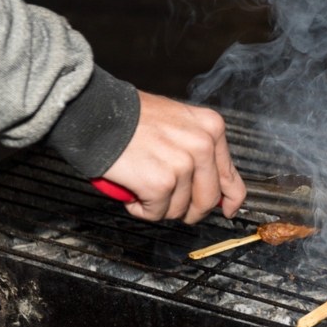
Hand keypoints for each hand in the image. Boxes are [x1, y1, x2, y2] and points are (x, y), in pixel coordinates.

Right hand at [100, 92, 246, 222]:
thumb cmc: (129, 118)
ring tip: (142, 184)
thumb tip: (214, 187)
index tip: (227, 210)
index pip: (231, 176)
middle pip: (208, 200)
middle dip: (189, 210)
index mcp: (211, 128)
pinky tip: (132, 189)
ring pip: (180, 209)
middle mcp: (202, 145)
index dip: (230, 200)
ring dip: (158, 205)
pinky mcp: (161, 183)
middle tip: (169, 204)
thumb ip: (198, 151)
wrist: (95, 113)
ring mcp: (183, 164)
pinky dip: (140, 208)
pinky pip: (156, 213)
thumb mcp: (178, 124)